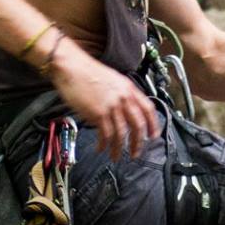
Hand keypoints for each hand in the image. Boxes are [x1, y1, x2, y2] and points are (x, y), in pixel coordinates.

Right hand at [49, 45, 159, 159]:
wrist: (71, 67)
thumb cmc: (86, 72)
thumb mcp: (111, 79)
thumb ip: (120, 94)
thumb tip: (122, 111)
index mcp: (129, 88)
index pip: (148, 109)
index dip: (152, 124)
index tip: (153, 135)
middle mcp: (123, 98)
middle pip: (137, 125)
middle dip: (138, 143)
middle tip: (135, 153)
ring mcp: (112, 106)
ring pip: (121, 134)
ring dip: (119, 148)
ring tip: (115, 156)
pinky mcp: (99, 114)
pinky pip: (105, 134)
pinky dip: (104, 144)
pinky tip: (101, 148)